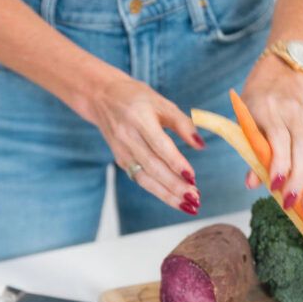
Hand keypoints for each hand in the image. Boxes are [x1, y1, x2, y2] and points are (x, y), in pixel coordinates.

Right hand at [83, 70, 203, 214]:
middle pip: (152, 167)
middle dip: (174, 185)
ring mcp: (121, 150)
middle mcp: (127, 136)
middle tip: (195, 198)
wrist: (102, 96)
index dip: (176, 163)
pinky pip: (140, 178)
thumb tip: (201, 145)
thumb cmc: (137, 98)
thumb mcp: (162, 103)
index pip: (159, 145)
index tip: (193, 177)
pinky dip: (157, 190)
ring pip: (145, 178)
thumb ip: (183, 124)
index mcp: (139, 118)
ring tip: (187, 205)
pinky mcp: (120, 159)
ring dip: (167, 194)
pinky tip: (173, 198)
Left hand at [241, 58, 302, 211]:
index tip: (275, 186)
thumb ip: (252, 154)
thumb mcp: (246, 126)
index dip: (279, 163)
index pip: (279, 138)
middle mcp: (296, 115)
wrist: (277, 82)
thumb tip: (252, 184)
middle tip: (293, 204)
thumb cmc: (257, 110)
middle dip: (300, 179)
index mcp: (270, 111)